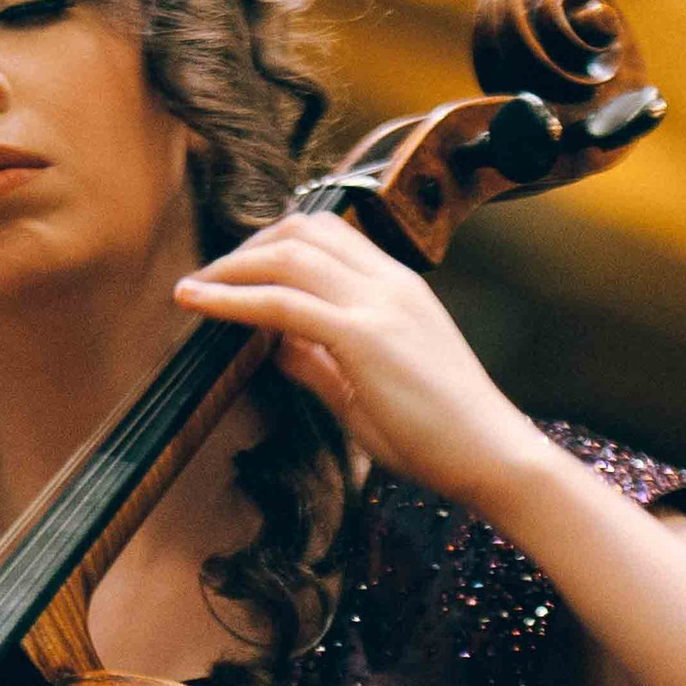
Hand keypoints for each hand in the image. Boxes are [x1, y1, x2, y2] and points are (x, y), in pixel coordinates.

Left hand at [174, 216, 557, 516]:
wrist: (493, 456)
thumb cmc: (440, 434)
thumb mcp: (367, 390)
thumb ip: (319, 361)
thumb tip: (272, 344)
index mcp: (396, 288)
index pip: (327, 235)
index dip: (273, 245)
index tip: (236, 272)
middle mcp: (388, 283)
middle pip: (302, 229)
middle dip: (246, 246)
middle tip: (208, 278)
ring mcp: (379, 304)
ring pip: (288, 254)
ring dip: (231, 266)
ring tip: (193, 289)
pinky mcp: (365, 337)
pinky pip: (283, 302)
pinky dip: (232, 297)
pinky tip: (198, 303)